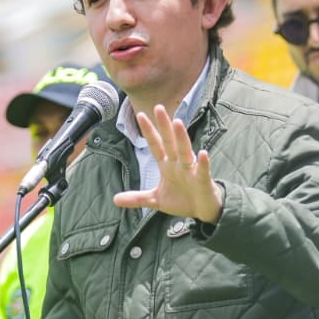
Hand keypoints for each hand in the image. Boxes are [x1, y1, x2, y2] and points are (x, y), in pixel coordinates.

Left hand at [114, 106, 223, 223]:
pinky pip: (202, 170)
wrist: (203, 211)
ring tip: (178, 122)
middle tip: (158, 107)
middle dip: (164, 126)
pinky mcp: (202, 181)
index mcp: (167, 165)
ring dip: (182, 138)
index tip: (140, 115)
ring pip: (185, 151)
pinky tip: (202, 153)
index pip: (156, 145)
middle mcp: (178, 164)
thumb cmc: (182, 199)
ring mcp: (191, 171)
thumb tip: (115, 199)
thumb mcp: (156, 200)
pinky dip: (202, 163)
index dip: (149, 131)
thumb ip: (137, 198)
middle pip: (170, 142)